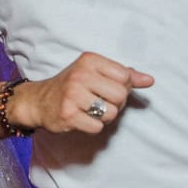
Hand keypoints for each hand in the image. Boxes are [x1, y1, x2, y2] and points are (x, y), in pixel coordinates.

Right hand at [10, 52, 154, 133]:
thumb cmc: (72, 85)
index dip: (123, 87)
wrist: (38, 101)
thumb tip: (150, 80)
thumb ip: (124, 75)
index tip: (108, 88)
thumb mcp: (95, 73)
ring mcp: (73, 95)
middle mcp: (80, 75)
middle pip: (121, 95)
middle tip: (100, 102)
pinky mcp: (68, 115)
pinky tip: (81, 118)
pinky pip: (97, 127)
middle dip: (116, 104)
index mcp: (90, 60)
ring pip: (111, 114)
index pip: (125, 77)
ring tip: (90, 110)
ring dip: (104, 117)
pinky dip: (93, 126)